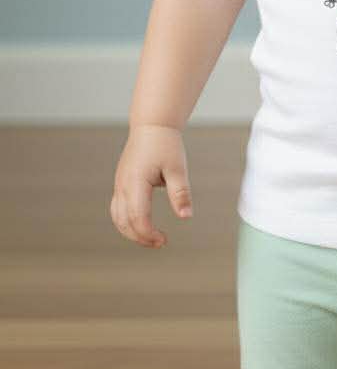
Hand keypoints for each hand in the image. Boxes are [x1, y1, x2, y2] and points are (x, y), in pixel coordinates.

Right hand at [110, 124, 193, 248]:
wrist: (152, 126)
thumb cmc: (165, 144)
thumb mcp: (178, 168)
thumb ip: (180, 192)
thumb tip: (186, 216)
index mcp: (136, 182)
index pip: (138, 217)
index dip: (149, 233)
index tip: (164, 240)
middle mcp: (123, 185)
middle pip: (124, 222)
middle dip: (140, 237)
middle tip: (160, 243)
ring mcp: (119, 185)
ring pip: (117, 217)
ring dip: (131, 232)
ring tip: (151, 238)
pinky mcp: (121, 183)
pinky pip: (117, 209)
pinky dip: (126, 222)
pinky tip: (142, 224)